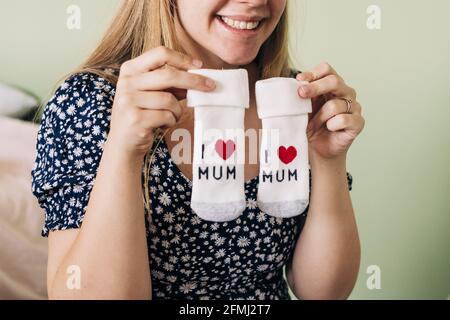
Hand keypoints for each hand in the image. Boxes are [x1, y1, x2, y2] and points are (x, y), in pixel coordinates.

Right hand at [108, 46, 215, 160]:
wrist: (123, 143)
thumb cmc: (142, 114)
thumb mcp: (151, 93)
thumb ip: (169, 83)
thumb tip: (198, 76)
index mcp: (130, 69)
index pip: (160, 54)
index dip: (182, 58)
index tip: (199, 65)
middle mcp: (127, 83)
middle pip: (169, 75)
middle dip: (194, 81)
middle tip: (210, 86)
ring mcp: (129, 101)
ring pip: (170, 100)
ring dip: (177, 110)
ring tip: (171, 116)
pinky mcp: (136, 119)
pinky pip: (167, 116)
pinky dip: (170, 122)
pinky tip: (162, 125)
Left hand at [297, 62, 364, 161]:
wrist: (318, 151)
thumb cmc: (310, 127)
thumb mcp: (302, 109)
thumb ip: (301, 96)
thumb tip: (292, 85)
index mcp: (331, 86)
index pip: (327, 70)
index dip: (313, 73)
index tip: (298, 81)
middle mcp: (345, 93)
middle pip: (334, 81)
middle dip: (315, 87)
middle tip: (301, 94)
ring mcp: (354, 107)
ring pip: (334, 105)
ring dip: (319, 117)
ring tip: (313, 126)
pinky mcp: (358, 122)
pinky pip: (343, 119)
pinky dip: (332, 125)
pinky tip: (329, 129)